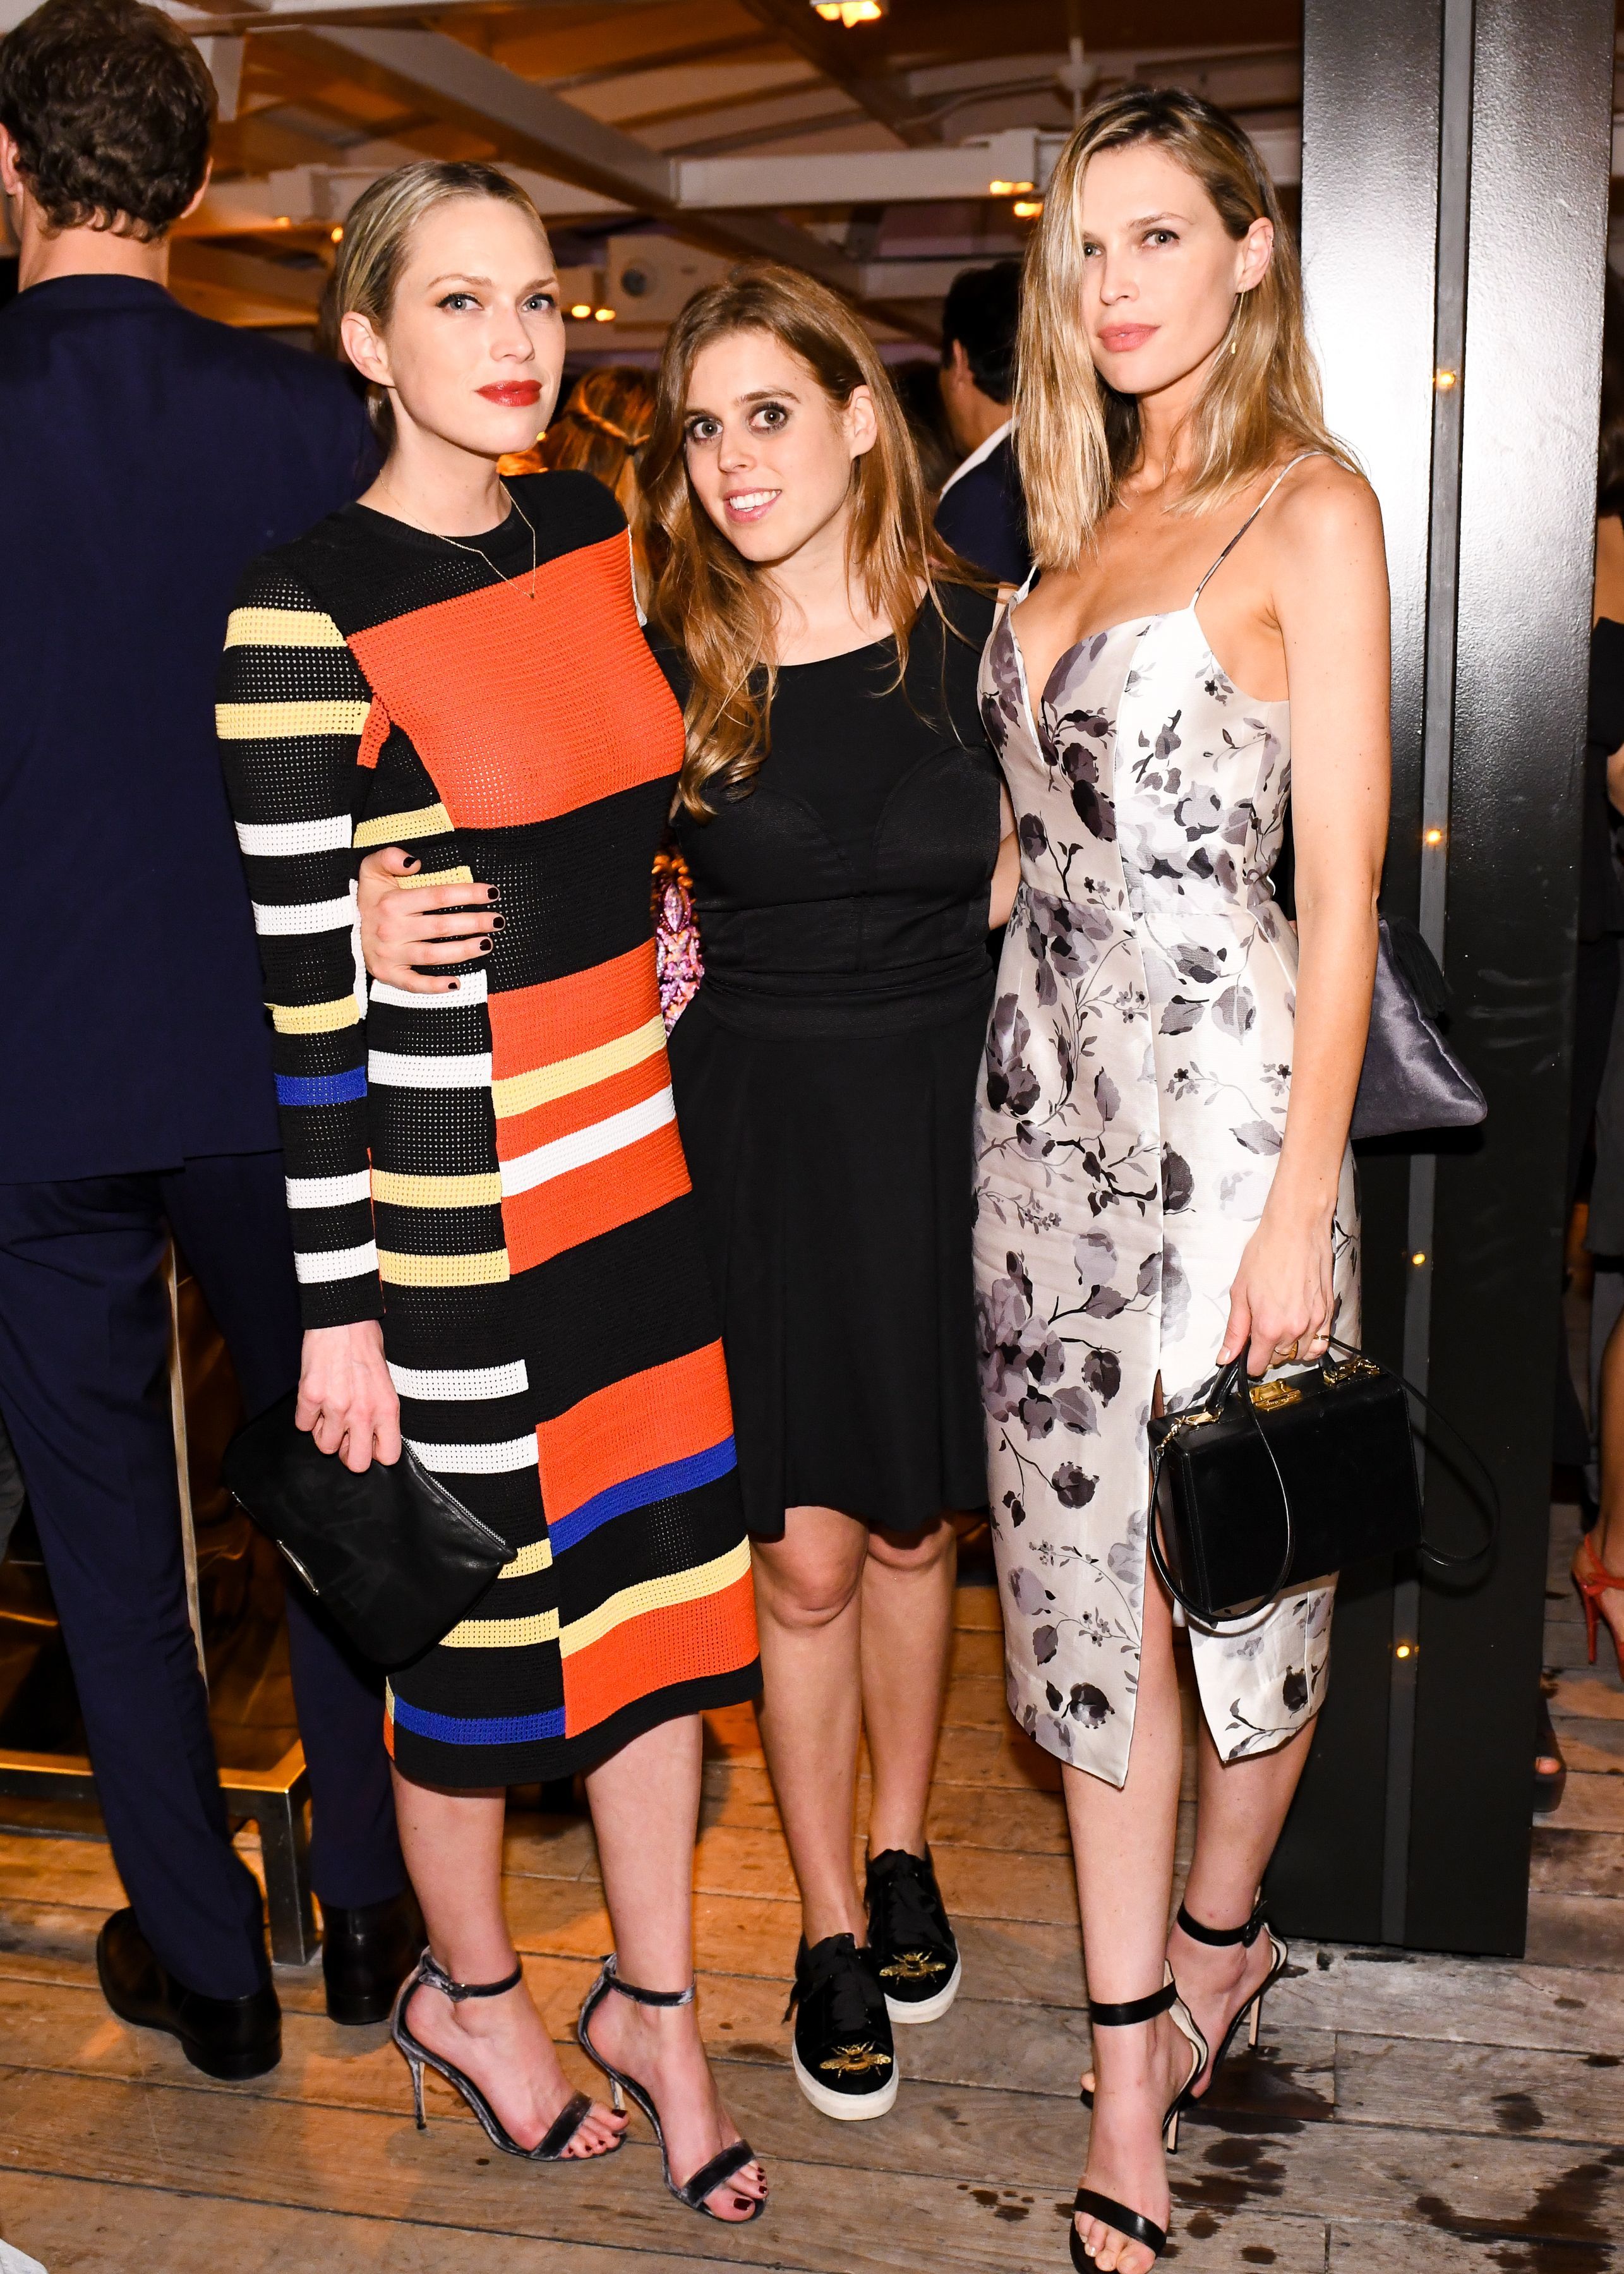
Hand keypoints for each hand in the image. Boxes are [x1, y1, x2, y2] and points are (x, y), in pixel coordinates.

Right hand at [296, 1321, 400, 1472]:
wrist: (342, 1320)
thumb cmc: (366, 1345)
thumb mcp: (386, 1382)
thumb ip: (381, 1411)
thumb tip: (373, 1436)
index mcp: (387, 1409)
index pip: (388, 1455)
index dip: (375, 1452)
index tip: (368, 1442)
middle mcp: (363, 1412)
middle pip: (356, 1463)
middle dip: (348, 1452)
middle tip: (345, 1435)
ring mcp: (336, 1407)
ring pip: (325, 1446)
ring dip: (325, 1432)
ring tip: (329, 1410)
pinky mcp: (310, 1397)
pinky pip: (303, 1426)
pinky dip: (307, 1416)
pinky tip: (315, 1397)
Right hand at [357, 845, 499, 994]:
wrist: (337, 929)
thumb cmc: (365, 898)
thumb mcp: (370, 870)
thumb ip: (389, 858)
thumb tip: (415, 861)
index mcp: (393, 903)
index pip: (439, 896)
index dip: (468, 894)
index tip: (492, 893)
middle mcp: (392, 930)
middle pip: (442, 927)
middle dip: (474, 923)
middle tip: (498, 920)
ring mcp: (391, 954)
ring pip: (434, 955)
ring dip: (464, 951)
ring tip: (487, 944)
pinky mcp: (388, 974)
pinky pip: (415, 984)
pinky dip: (435, 986)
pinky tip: (457, 983)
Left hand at [1216, 1201, 1334, 1378]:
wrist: (1296, 1229)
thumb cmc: (1266, 1253)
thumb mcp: (1239, 1292)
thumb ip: (1235, 1330)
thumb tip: (1226, 1357)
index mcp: (1269, 1326)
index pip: (1259, 1365)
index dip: (1249, 1362)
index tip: (1245, 1352)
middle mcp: (1294, 1329)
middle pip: (1279, 1360)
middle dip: (1266, 1351)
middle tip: (1259, 1328)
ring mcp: (1315, 1322)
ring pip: (1300, 1353)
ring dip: (1287, 1347)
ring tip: (1278, 1325)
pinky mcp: (1328, 1312)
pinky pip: (1321, 1343)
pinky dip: (1309, 1343)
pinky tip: (1298, 1329)